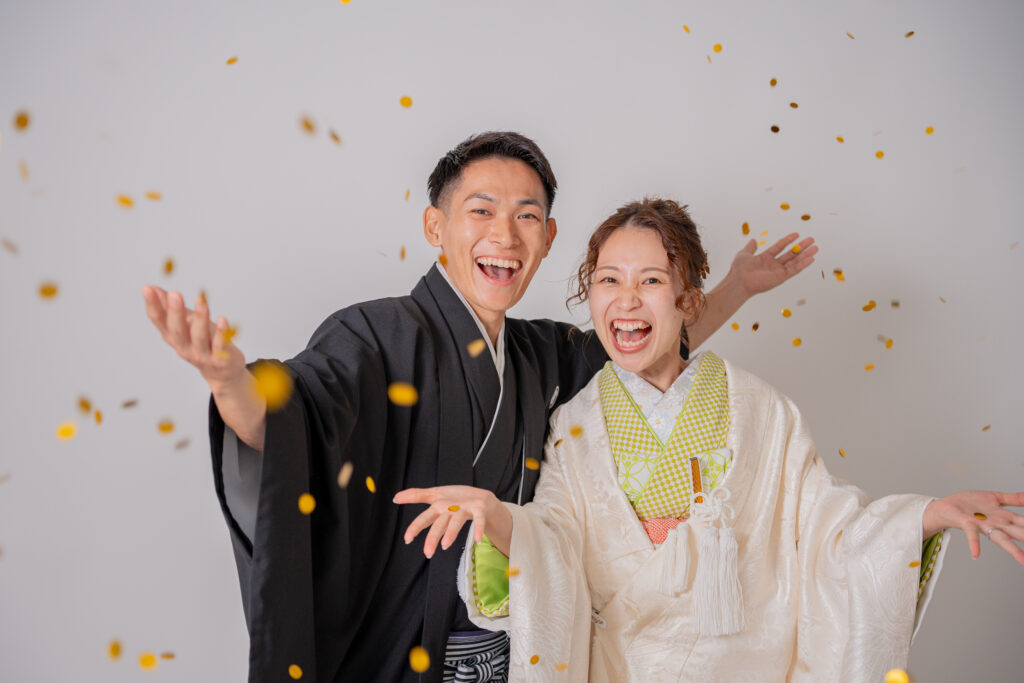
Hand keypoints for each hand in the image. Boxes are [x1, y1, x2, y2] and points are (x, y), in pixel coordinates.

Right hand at [141, 286, 245, 388]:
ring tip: (201, 301)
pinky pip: (220, 346)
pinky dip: (222, 334)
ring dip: (200, 319)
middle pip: (177, 331)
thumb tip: (151, 288)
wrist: (221, 372)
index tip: (147, 288)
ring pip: (199, 337)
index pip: (159, 320)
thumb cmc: (202, 342)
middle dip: (175, 313)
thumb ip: (169, 307)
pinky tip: (223, 320)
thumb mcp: (184, 324)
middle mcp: (184, 347)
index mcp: (172, 336)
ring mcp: (202, 355)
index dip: (152, 305)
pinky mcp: (220, 359)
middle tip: (175, 294)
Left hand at [394, 485, 511, 557]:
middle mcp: (450, 507)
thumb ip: (416, 496)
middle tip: (427, 553)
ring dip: (451, 532)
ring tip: (445, 545)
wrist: (481, 497)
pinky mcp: (479, 509)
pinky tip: (478, 540)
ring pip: (457, 521)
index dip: (415, 527)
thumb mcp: (435, 496)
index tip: (407, 540)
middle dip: (433, 537)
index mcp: (438, 505)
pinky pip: (479, 519)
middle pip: (440, 522)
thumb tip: (394, 497)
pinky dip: (479, 528)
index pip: (425, 517)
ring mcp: (465, 508)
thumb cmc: (455, 498)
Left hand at [728, 233, 817, 296]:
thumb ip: (750, 247)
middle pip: (790, 254)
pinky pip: (794, 270)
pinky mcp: (781, 278)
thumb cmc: (739, 269)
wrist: (739, 281)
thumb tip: (753, 239)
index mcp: (765, 258)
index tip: (797, 234)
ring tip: (816, 247)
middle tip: (812, 240)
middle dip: (801, 247)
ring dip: (806, 255)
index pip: (779, 247)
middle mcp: (773, 265)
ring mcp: (778, 271)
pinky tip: (811, 258)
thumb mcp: (744, 254)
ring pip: (795, 261)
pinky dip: (803, 264)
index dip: (788, 240)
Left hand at [923, 491, 1023, 566]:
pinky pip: (971, 534)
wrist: (945, 507)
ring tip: (1023, 560)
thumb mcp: (995, 498)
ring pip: (1000, 538)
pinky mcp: (967, 523)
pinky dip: (974, 544)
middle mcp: (997, 524)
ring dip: (1012, 549)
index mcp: (1004, 518)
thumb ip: (1014, 499)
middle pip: (1018, 533)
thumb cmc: (969, 503)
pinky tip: (976, 554)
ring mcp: (983, 525)